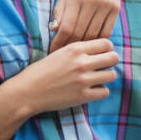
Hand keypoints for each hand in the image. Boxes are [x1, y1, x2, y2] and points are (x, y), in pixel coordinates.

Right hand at [0, 39, 118, 139]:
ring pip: (112, 75)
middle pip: (113, 58)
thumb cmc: (39, 72)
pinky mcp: (83, 96)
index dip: (106, 49)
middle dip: (110, 62)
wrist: (26, 92)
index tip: (101, 54)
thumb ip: (77, 51)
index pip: (106, 43)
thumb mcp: (58, 53)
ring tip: (95, 79)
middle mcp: (81, 62)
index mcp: (75, 48)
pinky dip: (99, 91)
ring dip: (105, 77)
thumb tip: (97, 51)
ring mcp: (83, 80)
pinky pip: (105, 92)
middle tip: (102, 67)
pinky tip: (89, 90)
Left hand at [50, 0, 122, 51]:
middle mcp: (92, 2)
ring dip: (84, 45)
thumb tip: (55, 29)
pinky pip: (107, 31)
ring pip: (94, 34)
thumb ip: (61, 10)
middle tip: (62, 54)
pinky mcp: (116, 9)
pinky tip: (90, 44)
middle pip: (80, 33)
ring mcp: (106, 6)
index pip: (67, 27)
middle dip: (69, 46)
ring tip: (74, 51)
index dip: (59, 42)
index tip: (52, 50)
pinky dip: (98, 39)